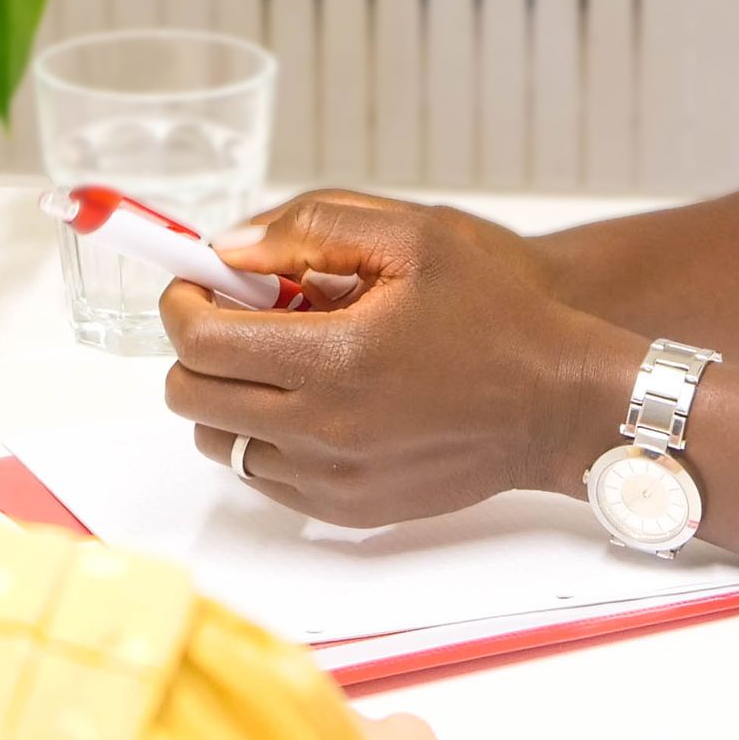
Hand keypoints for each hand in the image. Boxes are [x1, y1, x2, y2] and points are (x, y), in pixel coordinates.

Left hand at [163, 189, 638, 526]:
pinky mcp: (348, 509)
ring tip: (279, 358)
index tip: (196, 283)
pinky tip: (311, 400)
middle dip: (196, 347)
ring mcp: (333, 479)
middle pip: (191, 397)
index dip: (181, 301)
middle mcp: (323, 430)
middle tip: (235, 315)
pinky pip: (264, 477)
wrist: (558, 403)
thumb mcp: (412, 238)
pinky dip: (266, 436)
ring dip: (227, 394)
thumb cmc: (496, 315)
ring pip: (220, 442)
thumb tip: (228, 249)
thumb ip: (308, 230)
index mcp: (333, 359)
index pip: (198, 341)